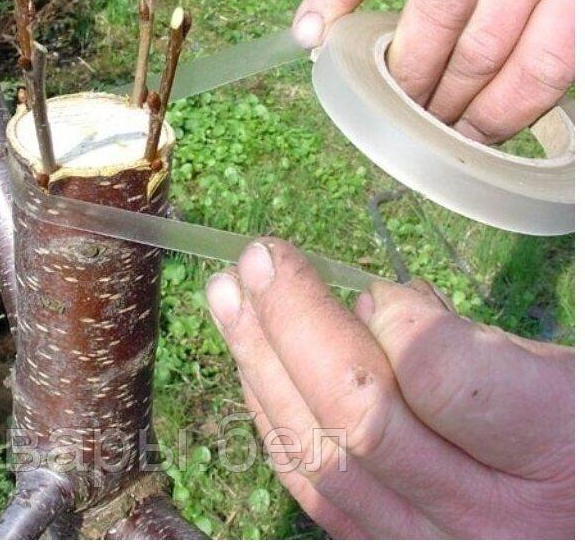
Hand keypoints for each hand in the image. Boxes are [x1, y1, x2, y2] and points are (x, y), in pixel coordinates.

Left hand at [205, 239, 572, 537]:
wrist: (576, 521)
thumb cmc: (576, 433)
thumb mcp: (559, 374)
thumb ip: (468, 346)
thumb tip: (371, 306)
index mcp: (550, 447)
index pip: (439, 376)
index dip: (391, 318)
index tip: (378, 289)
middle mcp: (485, 520)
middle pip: (358, 418)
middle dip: (292, 323)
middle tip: (256, 258)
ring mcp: (427, 547)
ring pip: (320, 456)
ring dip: (261, 364)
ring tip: (228, 297)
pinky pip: (314, 490)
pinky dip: (274, 420)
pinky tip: (251, 367)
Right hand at [293, 0, 573, 143]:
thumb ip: (537, 32)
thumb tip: (485, 117)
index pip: (539, 68)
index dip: (497, 118)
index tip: (466, 141)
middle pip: (478, 52)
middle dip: (442, 105)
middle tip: (418, 126)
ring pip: (432, 20)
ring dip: (402, 76)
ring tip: (384, 99)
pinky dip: (331, 0)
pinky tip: (311, 36)